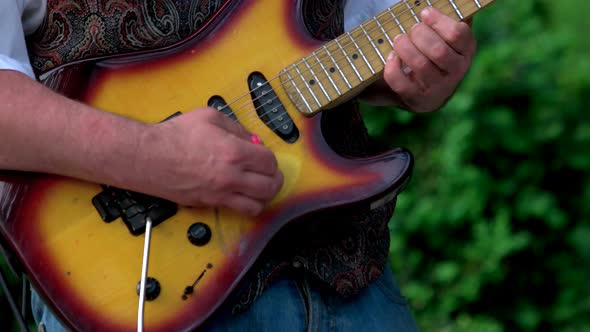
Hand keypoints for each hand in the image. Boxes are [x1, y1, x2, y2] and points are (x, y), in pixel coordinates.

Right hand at [136, 108, 282, 215]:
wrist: (148, 157)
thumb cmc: (174, 136)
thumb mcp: (210, 117)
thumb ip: (236, 128)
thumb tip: (252, 139)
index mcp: (234, 152)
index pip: (270, 162)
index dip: (270, 158)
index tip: (264, 155)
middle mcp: (231, 176)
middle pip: (270, 186)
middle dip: (274, 178)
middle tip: (269, 173)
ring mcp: (221, 193)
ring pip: (259, 204)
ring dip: (265, 195)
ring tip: (260, 187)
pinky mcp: (211, 203)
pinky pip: (240, 211)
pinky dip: (248, 205)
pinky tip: (244, 196)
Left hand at [383, 7, 476, 112]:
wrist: (418, 88)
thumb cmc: (429, 52)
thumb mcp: (442, 35)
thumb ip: (445, 19)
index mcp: (466, 51)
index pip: (459, 34)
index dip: (438, 21)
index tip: (424, 13)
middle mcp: (457, 72)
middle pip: (438, 51)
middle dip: (419, 35)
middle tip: (411, 29)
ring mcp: (438, 89)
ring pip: (421, 66)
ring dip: (405, 48)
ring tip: (398, 39)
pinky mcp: (418, 100)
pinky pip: (402, 84)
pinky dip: (392, 68)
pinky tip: (391, 57)